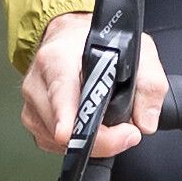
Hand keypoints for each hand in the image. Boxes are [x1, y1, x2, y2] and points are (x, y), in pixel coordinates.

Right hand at [18, 12, 164, 162]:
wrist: (68, 36)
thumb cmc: (98, 42)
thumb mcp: (137, 49)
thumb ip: (150, 83)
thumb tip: (145, 122)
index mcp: (58, 59)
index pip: (60, 92)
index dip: (67, 117)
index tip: (73, 135)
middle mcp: (38, 81)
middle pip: (63, 128)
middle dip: (100, 138)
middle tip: (125, 131)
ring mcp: (31, 102)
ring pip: (58, 141)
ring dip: (89, 141)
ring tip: (106, 122)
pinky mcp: (31, 119)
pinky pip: (52, 144)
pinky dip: (75, 141)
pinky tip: (87, 124)